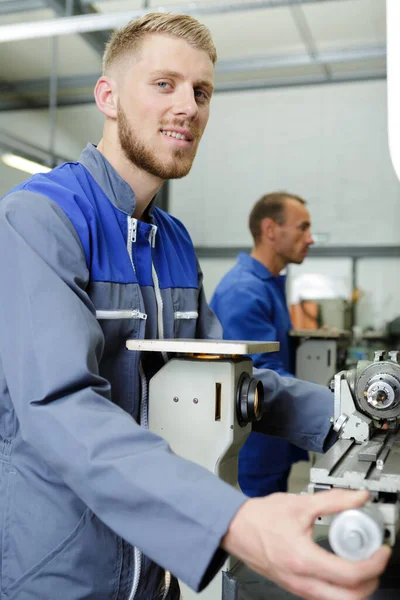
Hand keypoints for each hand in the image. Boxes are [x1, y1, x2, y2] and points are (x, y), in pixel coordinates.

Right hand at [221, 489, 390, 599]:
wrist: (235, 528)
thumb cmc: (260, 518)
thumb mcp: (300, 504)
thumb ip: (333, 500)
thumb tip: (358, 497)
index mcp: (303, 560)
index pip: (351, 574)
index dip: (374, 564)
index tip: (382, 551)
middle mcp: (301, 580)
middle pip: (350, 599)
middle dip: (371, 583)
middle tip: (376, 562)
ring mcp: (297, 587)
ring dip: (356, 588)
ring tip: (360, 564)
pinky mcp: (294, 587)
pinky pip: (324, 597)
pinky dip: (340, 588)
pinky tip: (340, 567)